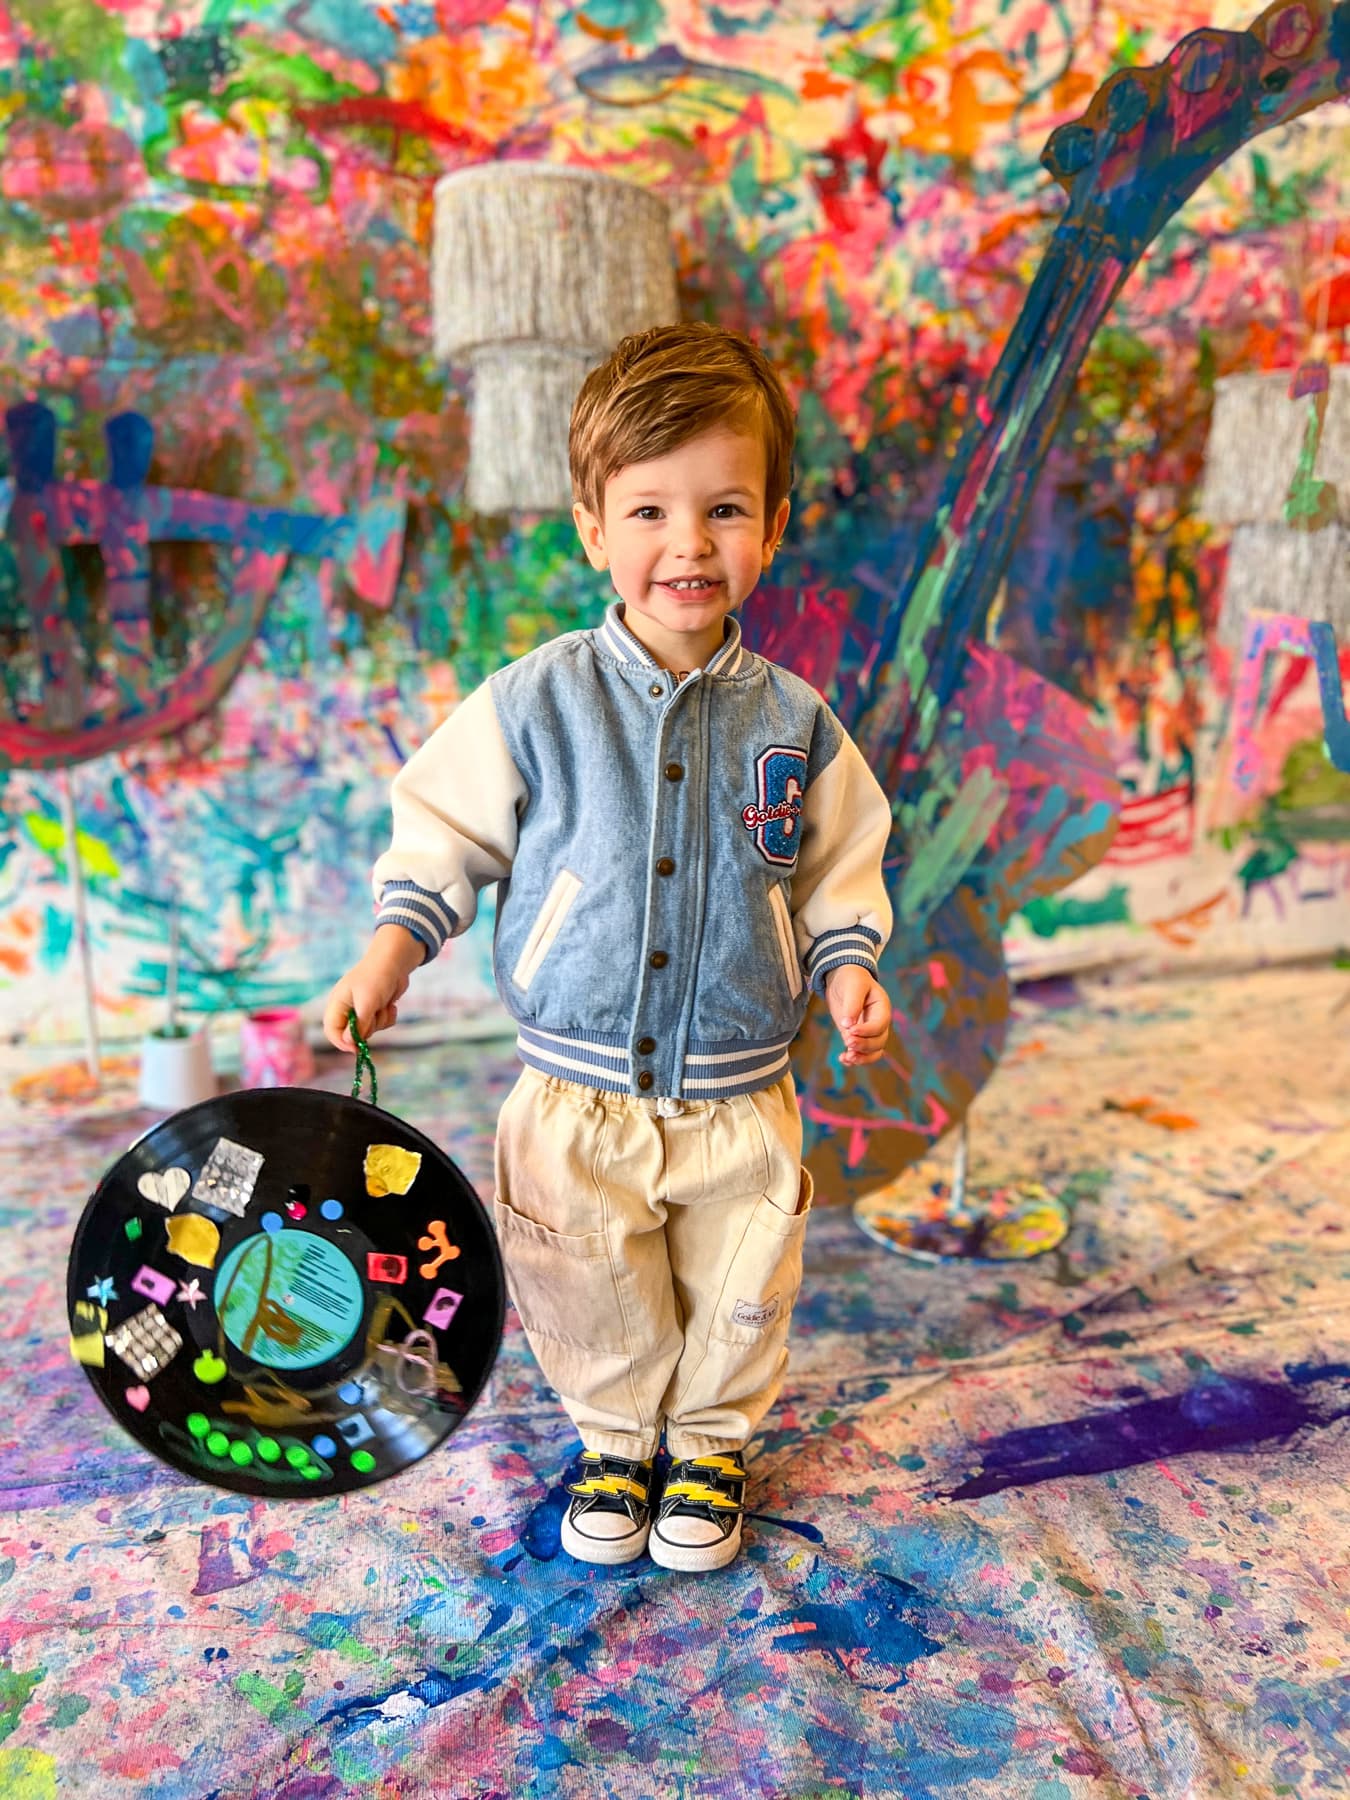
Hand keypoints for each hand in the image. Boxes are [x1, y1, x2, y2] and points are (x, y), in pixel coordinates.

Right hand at [321, 928, 423, 1052]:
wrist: (396, 961)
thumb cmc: (377, 977)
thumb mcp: (367, 1002)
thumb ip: (358, 1024)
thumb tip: (348, 1043)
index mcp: (338, 1004)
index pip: (331, 1031)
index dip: (342, 1042)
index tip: (357, 1049)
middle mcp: (348, 1008)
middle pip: (351, 1033)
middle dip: (367, 1029)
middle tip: (375, 1015)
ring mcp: (362, 1009)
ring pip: (369, 1030)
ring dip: (380, 1021)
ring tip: (383, 1005)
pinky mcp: (376, 1009)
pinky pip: (381, 1024)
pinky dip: (388, 1017)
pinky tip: (391, 1004)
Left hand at [825, 965, 891, 1065]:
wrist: (843, 978)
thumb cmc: (851, 978)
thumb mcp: (853, 986)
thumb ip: (852, 1004)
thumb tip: (848, 1025)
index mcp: (882, 1008)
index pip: (880, 1025)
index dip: (867, 1031)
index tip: (850, 1030)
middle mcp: (878, 1022)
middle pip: (879, 1041)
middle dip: (864, 1045)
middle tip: (847, 1041)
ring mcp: (868, 1031)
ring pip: (873, 1051)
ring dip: (862, 1057)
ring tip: (847, 1057)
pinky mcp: (856, 1036)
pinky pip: (860, 1053)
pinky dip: (853, 1059)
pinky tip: (842, 1059)